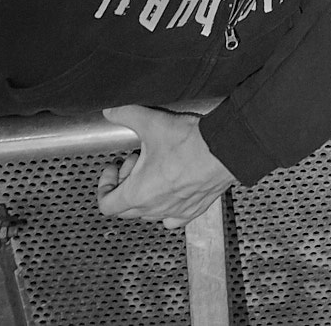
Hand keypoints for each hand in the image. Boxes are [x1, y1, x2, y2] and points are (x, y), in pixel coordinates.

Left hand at [96, 105, 236, 227]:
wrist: (226, 150)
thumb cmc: (191, 143)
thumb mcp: (151, 122)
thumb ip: (125, 114)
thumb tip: (110, 111)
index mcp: (138, 193)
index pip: (107, 205)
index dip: (104, 185)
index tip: (114, 168)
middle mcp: (154, 208)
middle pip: (125, 209)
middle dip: (125, 184)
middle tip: (135, 162)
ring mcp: (175, 212)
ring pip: (147, 213)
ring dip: (144, 195)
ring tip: (154, 170)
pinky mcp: (194, 210)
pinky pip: (172, 219)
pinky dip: (166, 209)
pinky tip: (170, 191)